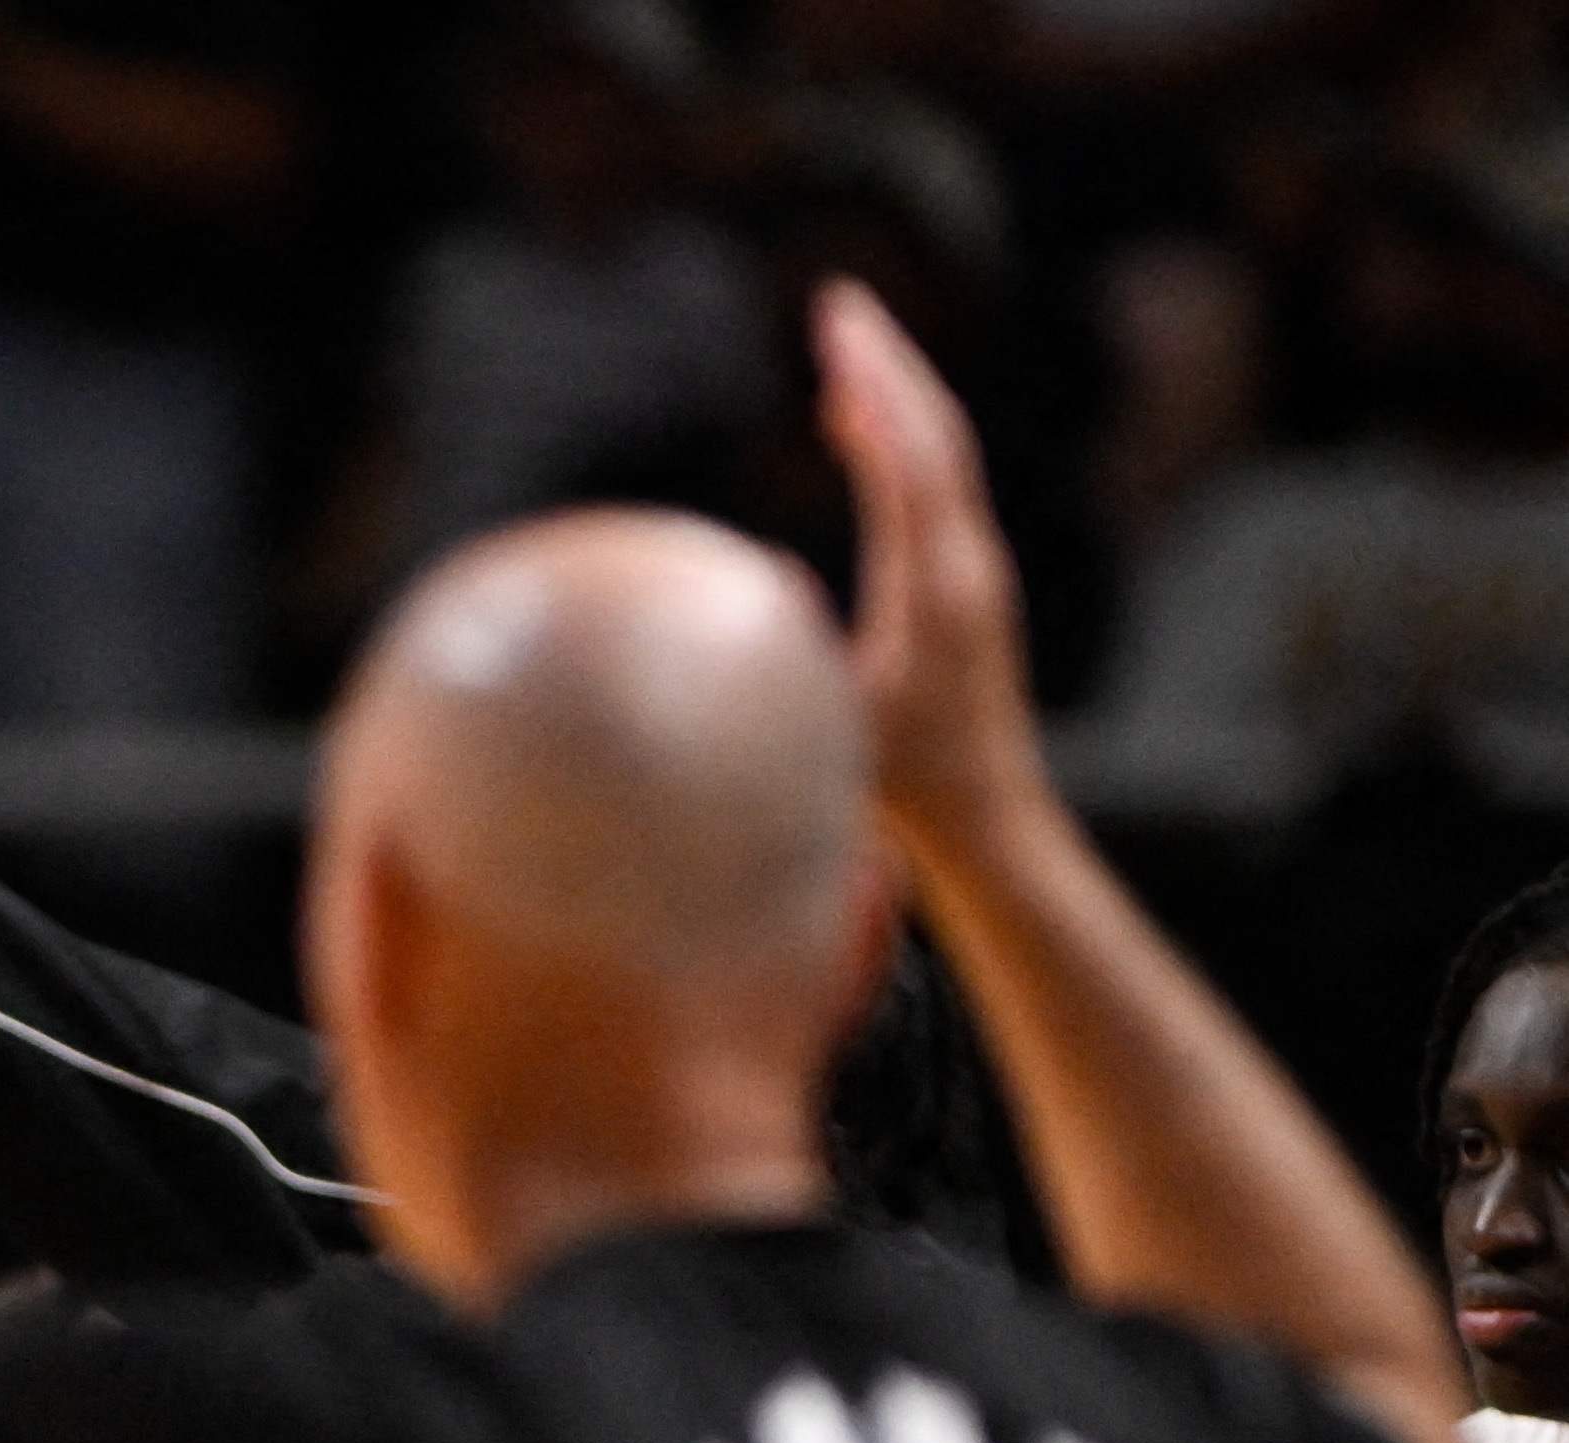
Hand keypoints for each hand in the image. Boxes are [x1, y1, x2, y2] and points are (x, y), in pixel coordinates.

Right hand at [813, 278, 1045, 852]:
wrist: (991, 824)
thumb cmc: (902, 791)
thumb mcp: (836, 725)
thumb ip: (804, 652)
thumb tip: (769, 574)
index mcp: (938, 589)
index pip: (911, 460)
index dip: (874, 385)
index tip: (836, 325)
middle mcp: (969, 566)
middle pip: (936, 437)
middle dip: (887, 363)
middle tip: (840, 302)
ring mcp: (975, 573)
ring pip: (940, 456)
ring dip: (892, 395)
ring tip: (842, 347)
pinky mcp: (966, 588)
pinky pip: (933, 488)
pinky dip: (896, 440)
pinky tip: (859, 426)